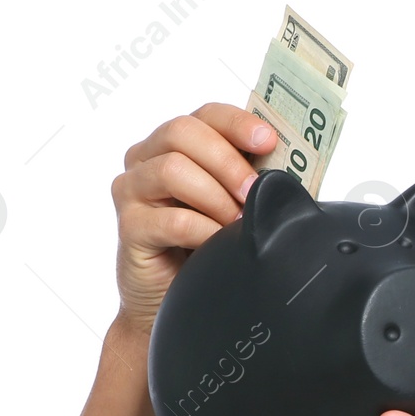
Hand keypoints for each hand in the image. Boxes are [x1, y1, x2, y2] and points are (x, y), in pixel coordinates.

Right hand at [111, 102, 276, 334]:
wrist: (173, 300)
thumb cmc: (205, 248)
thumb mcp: (233, 206)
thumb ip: (250, 182)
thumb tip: (285, 172)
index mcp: (176, 146)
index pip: (205, 115)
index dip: (237, 122)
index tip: (268, 141)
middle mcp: (147, 159)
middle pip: (183, 132)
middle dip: (228, 161)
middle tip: (254, 191)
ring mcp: (133, 191)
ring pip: (172, 169)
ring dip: (216, 196)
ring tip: (236, 223)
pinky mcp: (128, 227)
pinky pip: (170, 219)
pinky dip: (203, 229)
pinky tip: (216, 242)